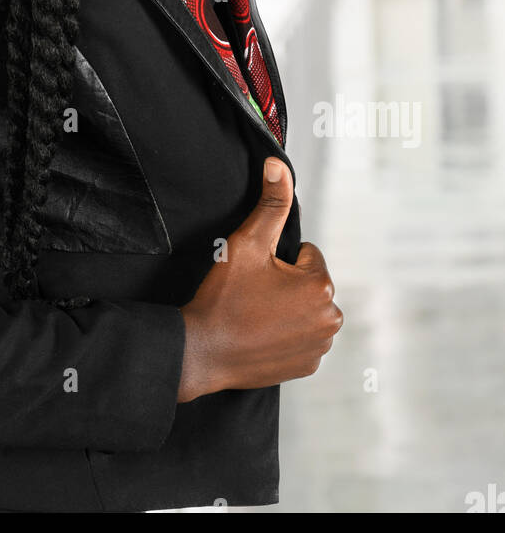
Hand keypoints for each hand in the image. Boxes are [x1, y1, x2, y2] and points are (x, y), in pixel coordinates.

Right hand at [177, 156, 342, 400]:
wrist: (201, 352)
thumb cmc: (223, 298)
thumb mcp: (247, 243)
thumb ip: (270, 204)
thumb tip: (278, 166)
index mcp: (320, 285)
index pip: (307, 255)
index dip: (277, 260)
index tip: (256, 274)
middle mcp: (330, 319)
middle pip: (309, 283)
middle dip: (286, 283)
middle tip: (252, 294)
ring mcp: (320, 346)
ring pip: (306, 309)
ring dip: (287, 308)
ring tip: (254, 314)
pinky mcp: (307, 366)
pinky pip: (301, 338)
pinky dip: (285, 334)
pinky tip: (260, 335)